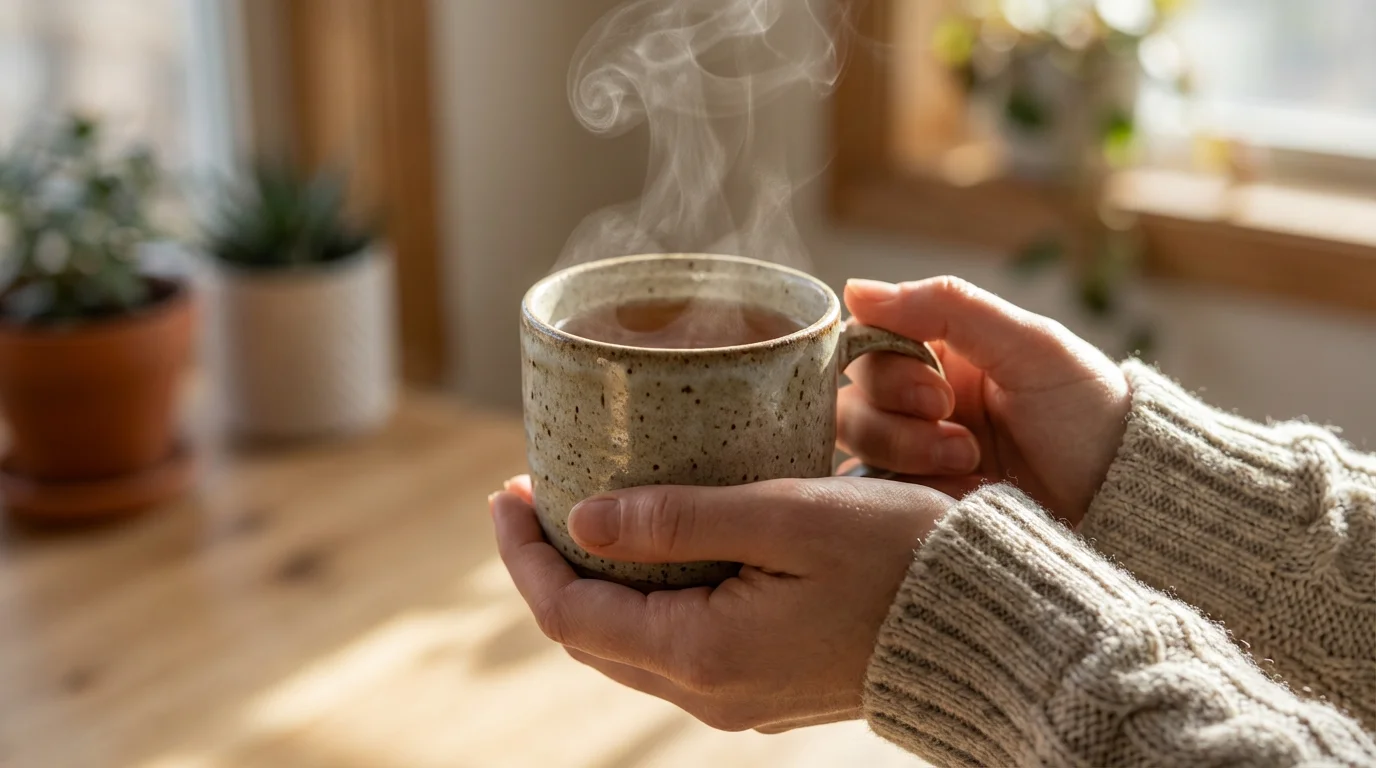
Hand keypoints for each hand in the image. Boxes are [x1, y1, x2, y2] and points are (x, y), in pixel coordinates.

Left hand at [491, 474, 952, 732]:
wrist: (987, 628)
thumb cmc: (900, 556)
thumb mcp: (787, 516)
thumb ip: (680, 519)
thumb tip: (584, 520)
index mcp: (704, 653)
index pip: (569, 613)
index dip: (524, 553)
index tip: (507, 490)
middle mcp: (710, 692)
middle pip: (588, 635)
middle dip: (548, 566)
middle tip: (533, 495)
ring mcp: (737, 697)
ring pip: (629, 644)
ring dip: (593, 583)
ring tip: (581, 513)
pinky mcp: (764, 686)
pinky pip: (674, 648)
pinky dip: (642, 600)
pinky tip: (652, 549)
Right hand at [838, 277, 1129, 526]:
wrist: (1127, 505)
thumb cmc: (1091, 417)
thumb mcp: (1031, 346)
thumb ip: (947, 307)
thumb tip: (854, 290)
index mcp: (945, 356)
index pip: (869, 347)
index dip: (887, 369)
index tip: (936, 390)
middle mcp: (922, 405)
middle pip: (854, 399)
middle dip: (900, 419)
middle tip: (961, 435)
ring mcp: (916, 459)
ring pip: (858, 447)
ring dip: (907, 454)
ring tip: (972, 465)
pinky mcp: (916, 507)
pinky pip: (872, 497)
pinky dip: (902, 496)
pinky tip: (955, 498)